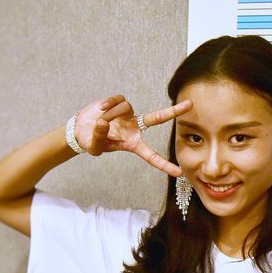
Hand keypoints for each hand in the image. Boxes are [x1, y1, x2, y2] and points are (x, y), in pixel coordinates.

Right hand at [74, 94, 192, 176]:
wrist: (81, 128)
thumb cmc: (90, 141)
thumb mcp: (93, 147)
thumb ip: (98, 138)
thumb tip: (103, 123)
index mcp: (132, 143)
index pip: (151, 155)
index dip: (164, 164)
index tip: (179, 172)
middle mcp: (135, 128)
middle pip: (157, 118)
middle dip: (173, 112)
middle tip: (190, 105)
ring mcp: (129, 114)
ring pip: (124, 107)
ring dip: (110, 114)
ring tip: (100, 120)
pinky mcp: (120, 103)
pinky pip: (118, 100)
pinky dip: (108, 104)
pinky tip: (100, 109)